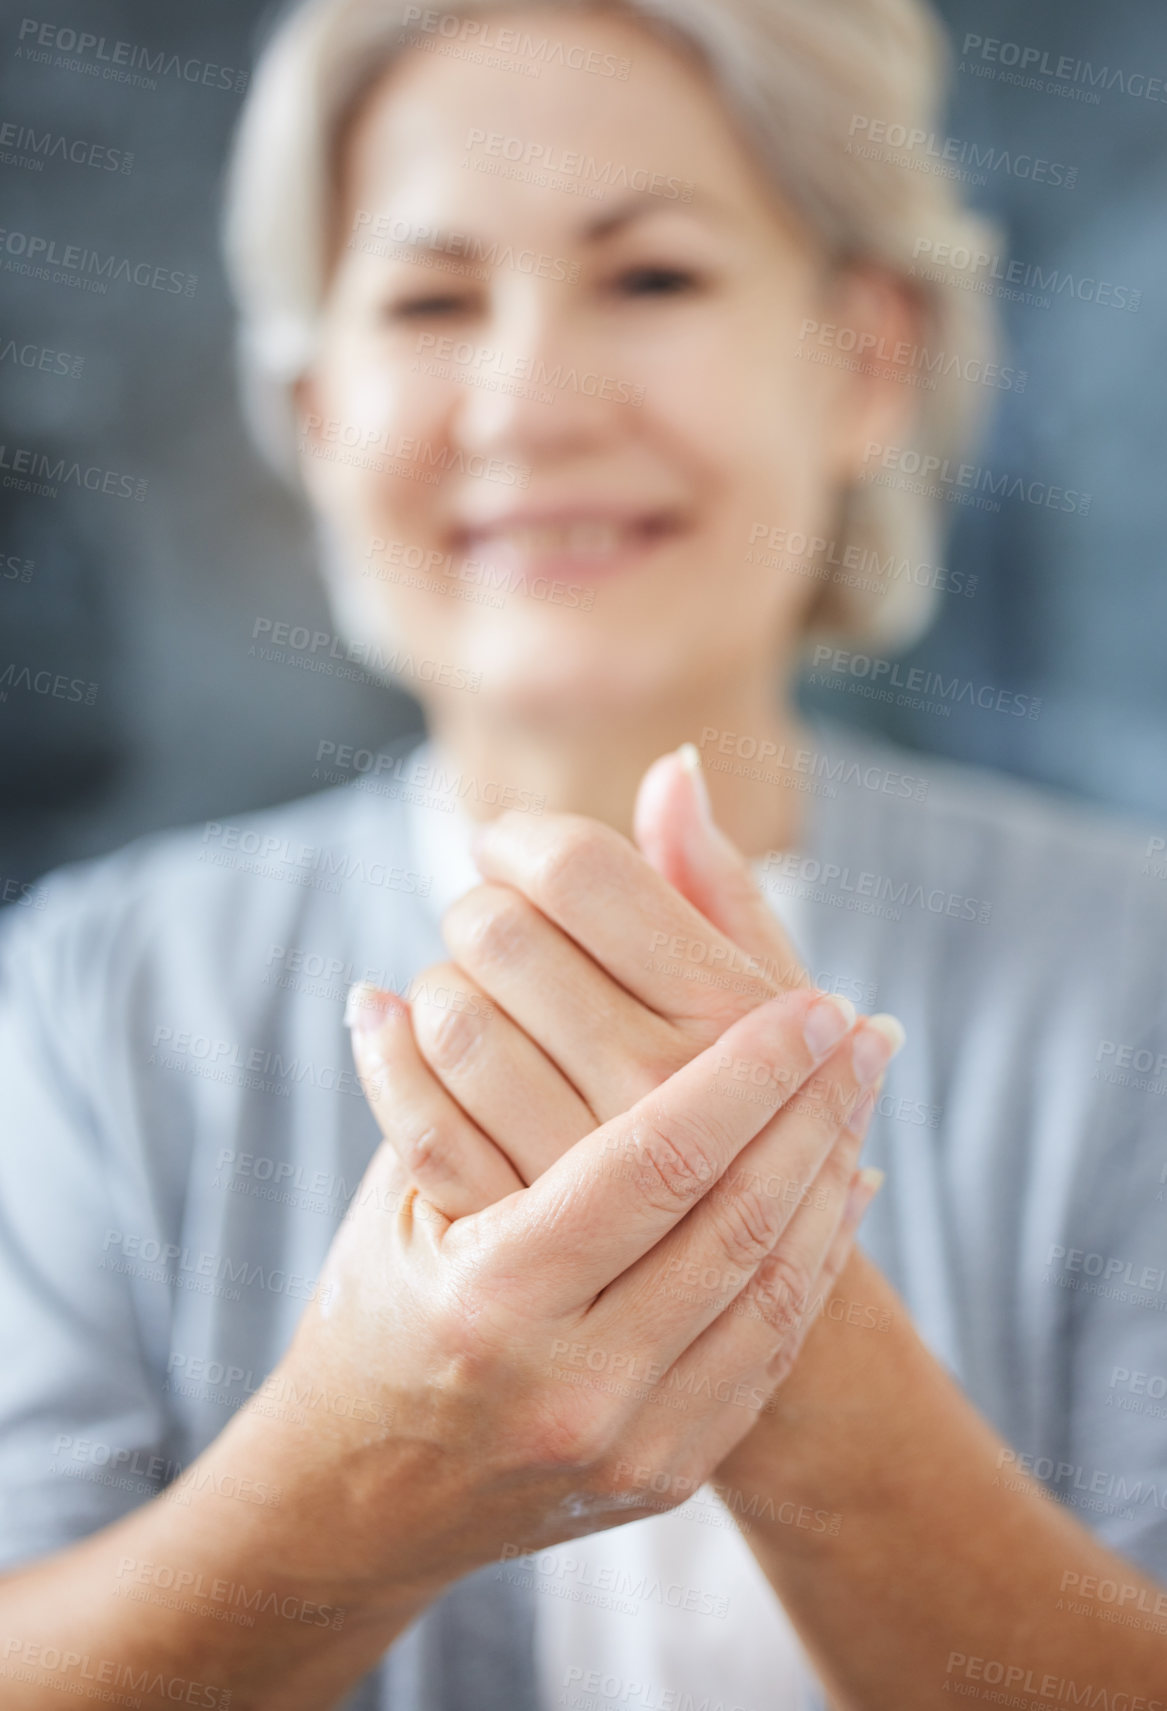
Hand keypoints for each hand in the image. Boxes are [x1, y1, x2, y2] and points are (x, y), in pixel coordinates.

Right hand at [344, 752, 898, 1511]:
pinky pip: (770, 1346)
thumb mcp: (391, 1198)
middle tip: (863, 1028)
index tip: (810, 1004)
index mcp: (492, 1302)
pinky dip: (817, 1252)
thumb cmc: (374, 1312)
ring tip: (864, 1085)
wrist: (370, 1499)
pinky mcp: (671, 1470)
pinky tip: (844, 1177)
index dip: (747, 1074)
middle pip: (736, 1221)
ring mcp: (631, 1443)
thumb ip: (430, 1084)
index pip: (656, 1163)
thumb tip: (419, 969)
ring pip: (773, 1285)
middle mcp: (571, 1385)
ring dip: (830, 1169)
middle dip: (814, 1108)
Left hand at [360, 748, 894, 1218]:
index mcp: (731, 1014)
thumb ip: (718, 887)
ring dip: (440, 985)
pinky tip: (392, 1025)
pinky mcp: (511, 1244)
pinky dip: (389, 1055)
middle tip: (489, 920)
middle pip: (502, 932)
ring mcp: (585, 1173)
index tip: (507, 843)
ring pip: (451, 1018)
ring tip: (462, 989)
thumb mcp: (765, 1011)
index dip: (522, 837)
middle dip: (478, 908)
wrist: (728, 1320)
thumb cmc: (758, 1130)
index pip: (581, 869)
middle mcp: (664, 1088)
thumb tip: (672, 768)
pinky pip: (414, 1122)